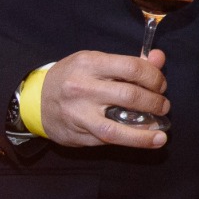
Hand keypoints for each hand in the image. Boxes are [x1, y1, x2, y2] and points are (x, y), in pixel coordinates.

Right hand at [39, 49, 169, 147]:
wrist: (34, 100)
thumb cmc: (73, 76)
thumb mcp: (97, 61)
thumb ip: (129, 62)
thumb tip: (159, 58)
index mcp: (90, 64)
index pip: (132, 68)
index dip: (154, 77)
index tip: (161, 84)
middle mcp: (83, 88)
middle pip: (129, 96)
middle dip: (154, 102)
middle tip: (163, 105)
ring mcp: (78, 114)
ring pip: (117, 128)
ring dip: (145, 132)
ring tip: (161, 133)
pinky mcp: (76, 135)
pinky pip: (107, 140)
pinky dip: (130, 140)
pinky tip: (145, 139)